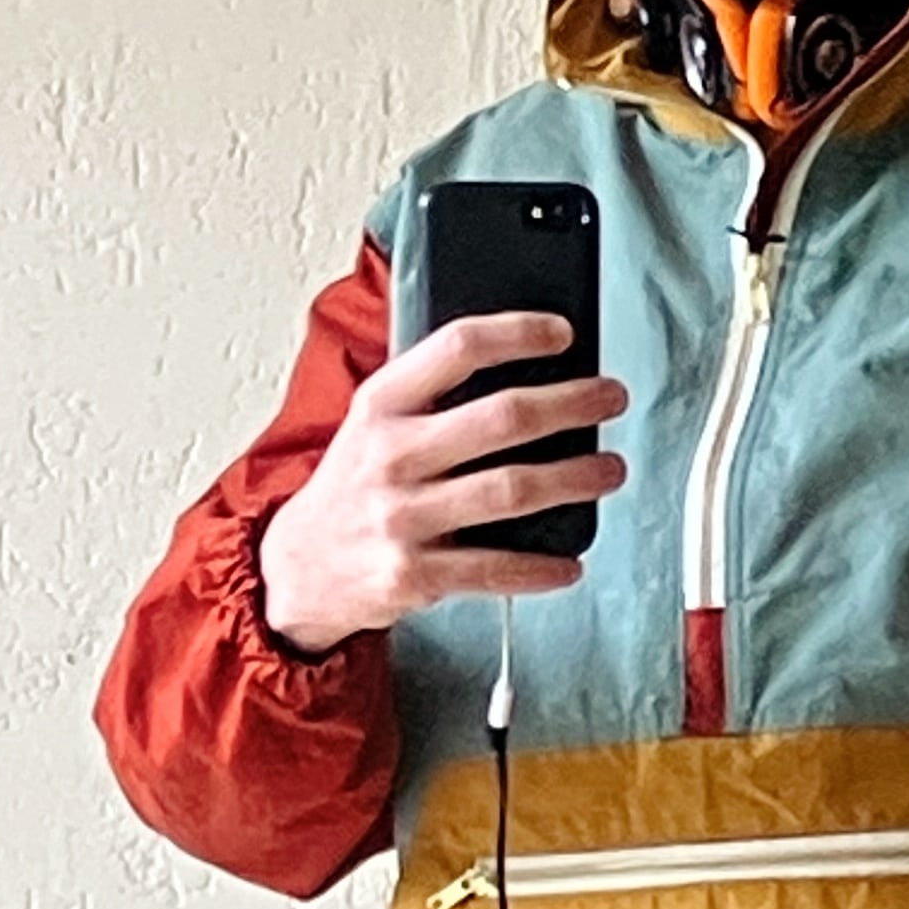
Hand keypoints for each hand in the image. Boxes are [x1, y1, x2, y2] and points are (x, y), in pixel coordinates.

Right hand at [257, 314, 627, 651]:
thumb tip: (521, 365)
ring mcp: (401, 518)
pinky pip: (494, 569)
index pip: (455, 348)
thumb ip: (429, 395)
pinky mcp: (413, 575)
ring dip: (575, 479)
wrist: (296, 569)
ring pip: (511, 491)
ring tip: (611, 469)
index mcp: (380, 405)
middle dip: (571, 403)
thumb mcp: (372, 424)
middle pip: (501, 418)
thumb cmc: (353, 487)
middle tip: (611, 398)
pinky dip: (541, 568)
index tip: (562, 333)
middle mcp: (390, 456)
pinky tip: (572, 561)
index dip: (517, 333)